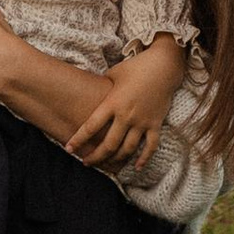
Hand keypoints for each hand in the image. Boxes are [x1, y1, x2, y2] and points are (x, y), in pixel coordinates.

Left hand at [65, 39, 180, 173]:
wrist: (164, 66)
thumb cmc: (136, 67)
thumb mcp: (113, 73)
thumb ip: (102, 86)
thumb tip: (90, 91)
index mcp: (113, 103)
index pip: (91, 126)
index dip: (79, 139)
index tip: (69, 148)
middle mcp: (126, 116)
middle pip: (108, 145)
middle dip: (95, 157)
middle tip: (86, 162)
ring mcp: (142, 122)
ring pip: (127, 149)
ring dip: (115, 160)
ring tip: (106, 165)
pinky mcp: (155, 124)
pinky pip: (150, 146)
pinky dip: (144, 158)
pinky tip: (137, 167)